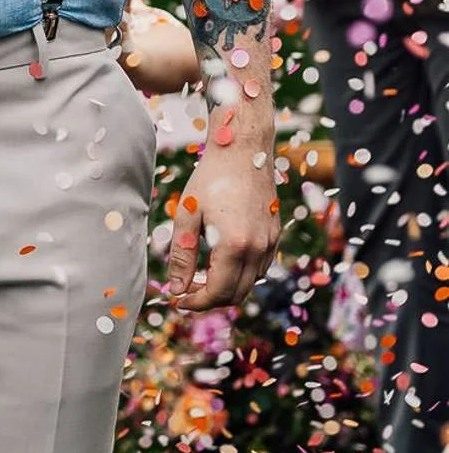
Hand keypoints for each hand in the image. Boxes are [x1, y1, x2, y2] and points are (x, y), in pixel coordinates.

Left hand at [163, 125, 278, 308]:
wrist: (244, 149)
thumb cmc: (212, 177)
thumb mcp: (188, 215)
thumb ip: (182, 255)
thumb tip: (176, 288)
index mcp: (235, 245)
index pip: (217, 292)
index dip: (196, 302)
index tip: (178, 299)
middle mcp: (258, 248)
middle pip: (236, 294)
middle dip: (209, 299)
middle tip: (186, 289)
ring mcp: (271, 242)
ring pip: (251, 283)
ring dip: (227, 287)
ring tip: (200, 275)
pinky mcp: (275, 234)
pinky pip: (260, 267)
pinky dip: (242, 274)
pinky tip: (221, 261)